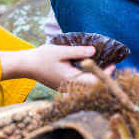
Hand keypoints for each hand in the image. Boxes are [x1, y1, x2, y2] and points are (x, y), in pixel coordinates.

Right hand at [0, 44, 116, 89]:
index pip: (93, 82)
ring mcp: (65, 87)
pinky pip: (78, 83)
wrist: (25, 66)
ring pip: (85, 85)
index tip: (113, 65)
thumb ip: (78, 52)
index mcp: (70, 79)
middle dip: (102, 76)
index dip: (105, 75)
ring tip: (103, 65)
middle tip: (110, 64)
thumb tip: (94, 52)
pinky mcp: (62, 85)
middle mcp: (69, 87)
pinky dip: (86, 76)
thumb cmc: (42, 57)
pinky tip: (88, 67)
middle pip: (91, 85)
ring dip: (94, 76)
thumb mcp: (60, 51)